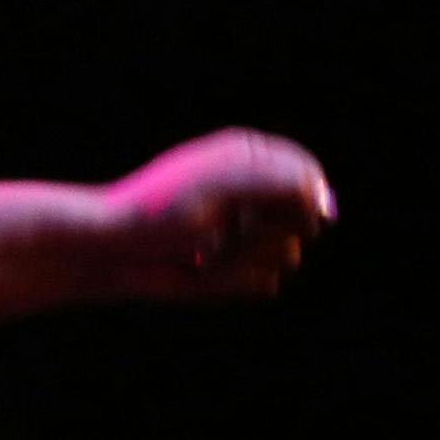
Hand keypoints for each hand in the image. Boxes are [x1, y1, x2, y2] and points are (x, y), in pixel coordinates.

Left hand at [95, 127, 334, 298]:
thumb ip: (280, 182)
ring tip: (204, 248)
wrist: (114, 250)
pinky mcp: (239, 268)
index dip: (298, 194)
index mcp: (246, 157)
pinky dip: (234, 279)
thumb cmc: (158, 210)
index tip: (262, 206)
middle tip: (225, 222)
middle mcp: (253, 195)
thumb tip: (325, 201)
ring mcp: (247, 233)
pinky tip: (202, 269)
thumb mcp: (221, 185)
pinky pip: (265, 282)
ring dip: (244, 255)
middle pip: (306, 216)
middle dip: (269, 226)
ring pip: (287, 253)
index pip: (306, 171)